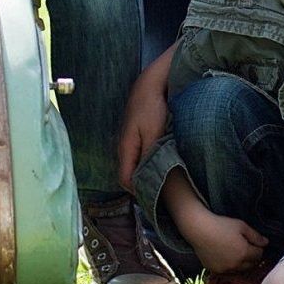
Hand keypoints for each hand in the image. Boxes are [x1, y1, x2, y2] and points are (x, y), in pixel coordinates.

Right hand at [117, 48, 174, 189]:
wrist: (150, 83)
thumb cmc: (152, 107)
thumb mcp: (153, 134)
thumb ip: (148, 156)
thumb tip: (144, 178)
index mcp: (125, 148)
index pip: (125, 180)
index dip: (138, 192)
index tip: (154, 199)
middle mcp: (123, 146)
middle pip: (128, 174)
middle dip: (141, 186)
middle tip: (160, 195)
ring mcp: (128, 140)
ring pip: (133, 165)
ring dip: (143, 174)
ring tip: (161, 182)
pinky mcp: (135, 135)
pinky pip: (138, 156)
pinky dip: (146, 163)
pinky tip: (158, 164)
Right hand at [181, 207, 268, 274]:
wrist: (199, 230)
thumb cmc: (221, 225)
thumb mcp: (241, 226)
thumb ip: (256, 236)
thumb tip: (266, 243)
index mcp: (244, 253)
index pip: (259, 255)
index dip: (259, 248)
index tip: (255, 243)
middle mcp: (236, 265)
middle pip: (251, 265)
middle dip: (252, 257)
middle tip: (247, 247)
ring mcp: (225, 269)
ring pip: (239, 269)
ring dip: (242, 263)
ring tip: (237, 251)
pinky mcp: (215, 270)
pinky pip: (227, 270)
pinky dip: (230, 265)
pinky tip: (226, 255)